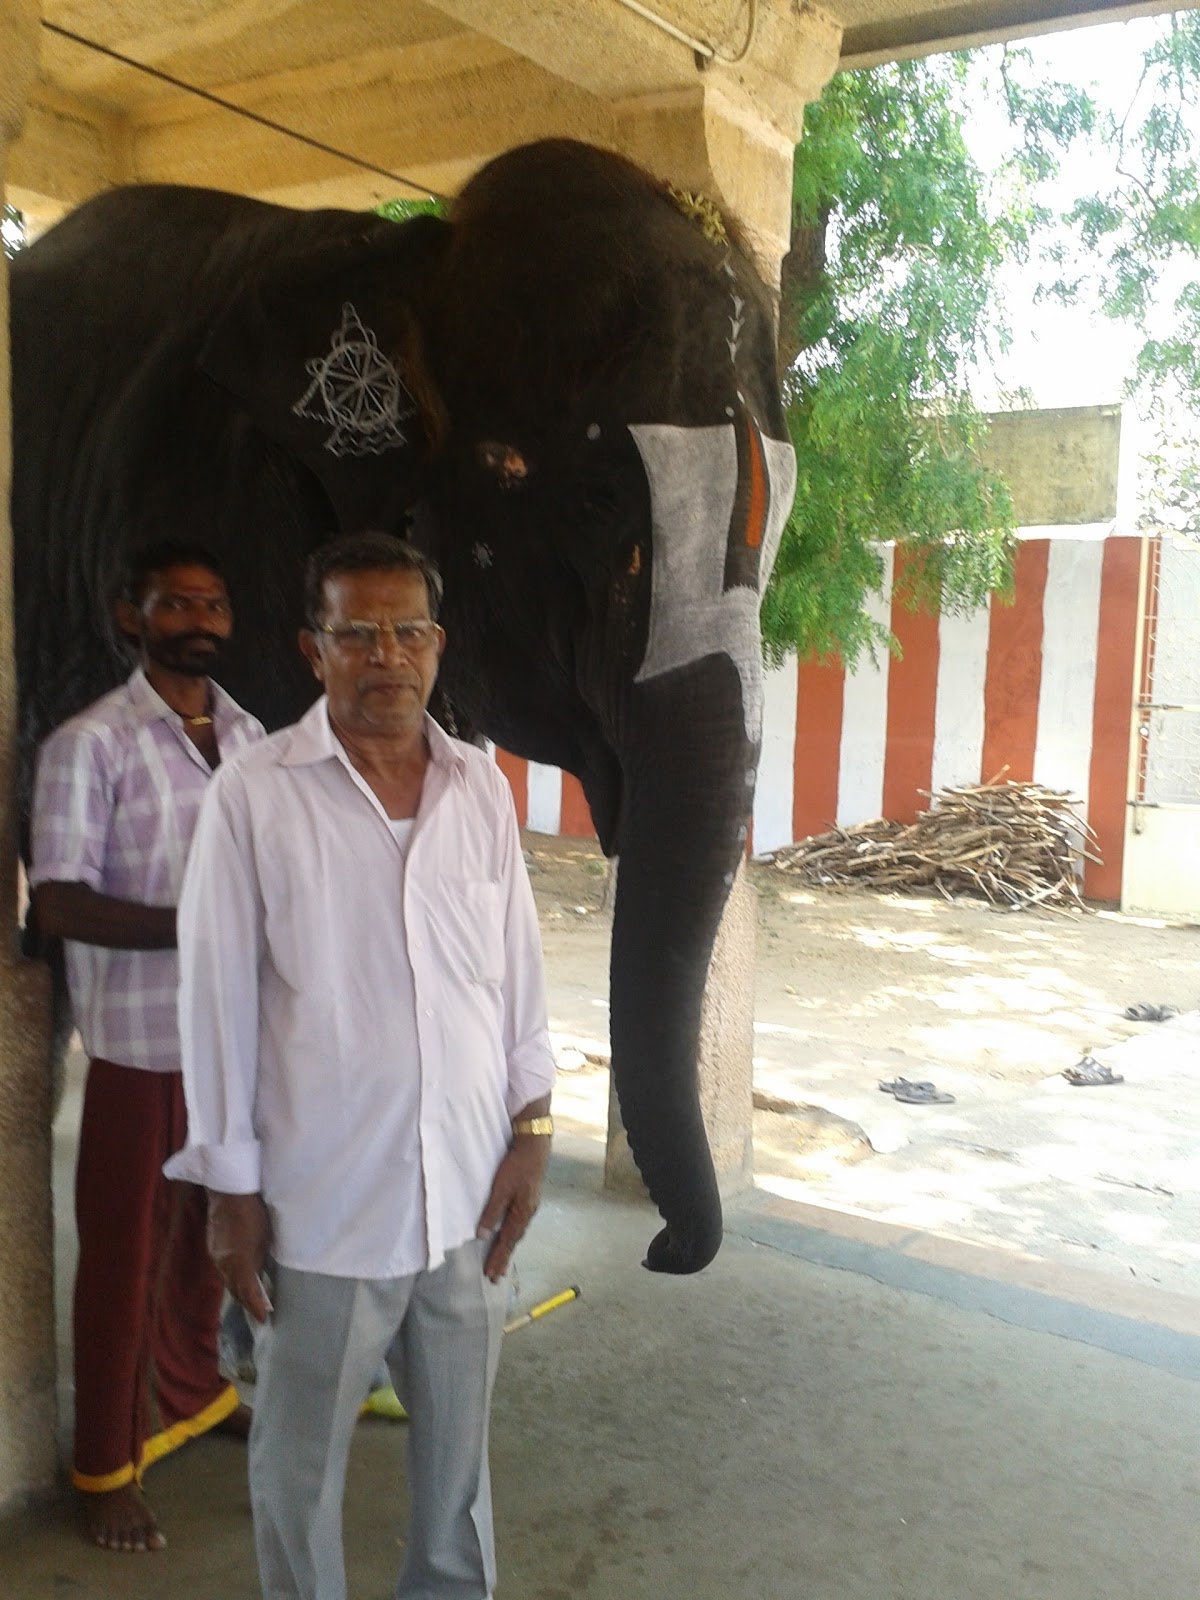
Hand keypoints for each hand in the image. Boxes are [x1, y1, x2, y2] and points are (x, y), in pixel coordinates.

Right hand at [207, 1190, 272, 1322]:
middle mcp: (223, 1264)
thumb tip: (257, 1275)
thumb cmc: (254, 1213)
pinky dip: (232, 1278)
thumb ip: (258, 1260)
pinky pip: (222, 1270)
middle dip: (247, 1302)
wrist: (228, 1193)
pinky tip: (239, 1278)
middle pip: (236, 1290)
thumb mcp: (264, 1238)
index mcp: (238, 1263)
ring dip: (239, 1291)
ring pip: (227, 1280)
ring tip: (251, 1299)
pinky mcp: (212, 1249)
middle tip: (260, 1313)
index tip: (264, 1319)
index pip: (248, 1293)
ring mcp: (215, 1257)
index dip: (256, 1308)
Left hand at [476, 1136, 549, 1281]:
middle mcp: (528, 1212)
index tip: (491, 1275)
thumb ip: (492, 1212)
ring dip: (507, 1247)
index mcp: (522, 1213)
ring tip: (500, 1261)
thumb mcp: (501, 1189)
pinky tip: (508, 1233)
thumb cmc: (517, 1165)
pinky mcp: (527, 1196)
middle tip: (495, 1277)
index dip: (498, 1258)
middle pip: (513, 1240)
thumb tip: (482, 1236)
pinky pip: (517, 1222)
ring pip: (516, 1231)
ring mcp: (529, 1204)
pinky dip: (511, 1233)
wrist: (534, 1144)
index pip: (507, 1242)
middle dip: (503, 1258)